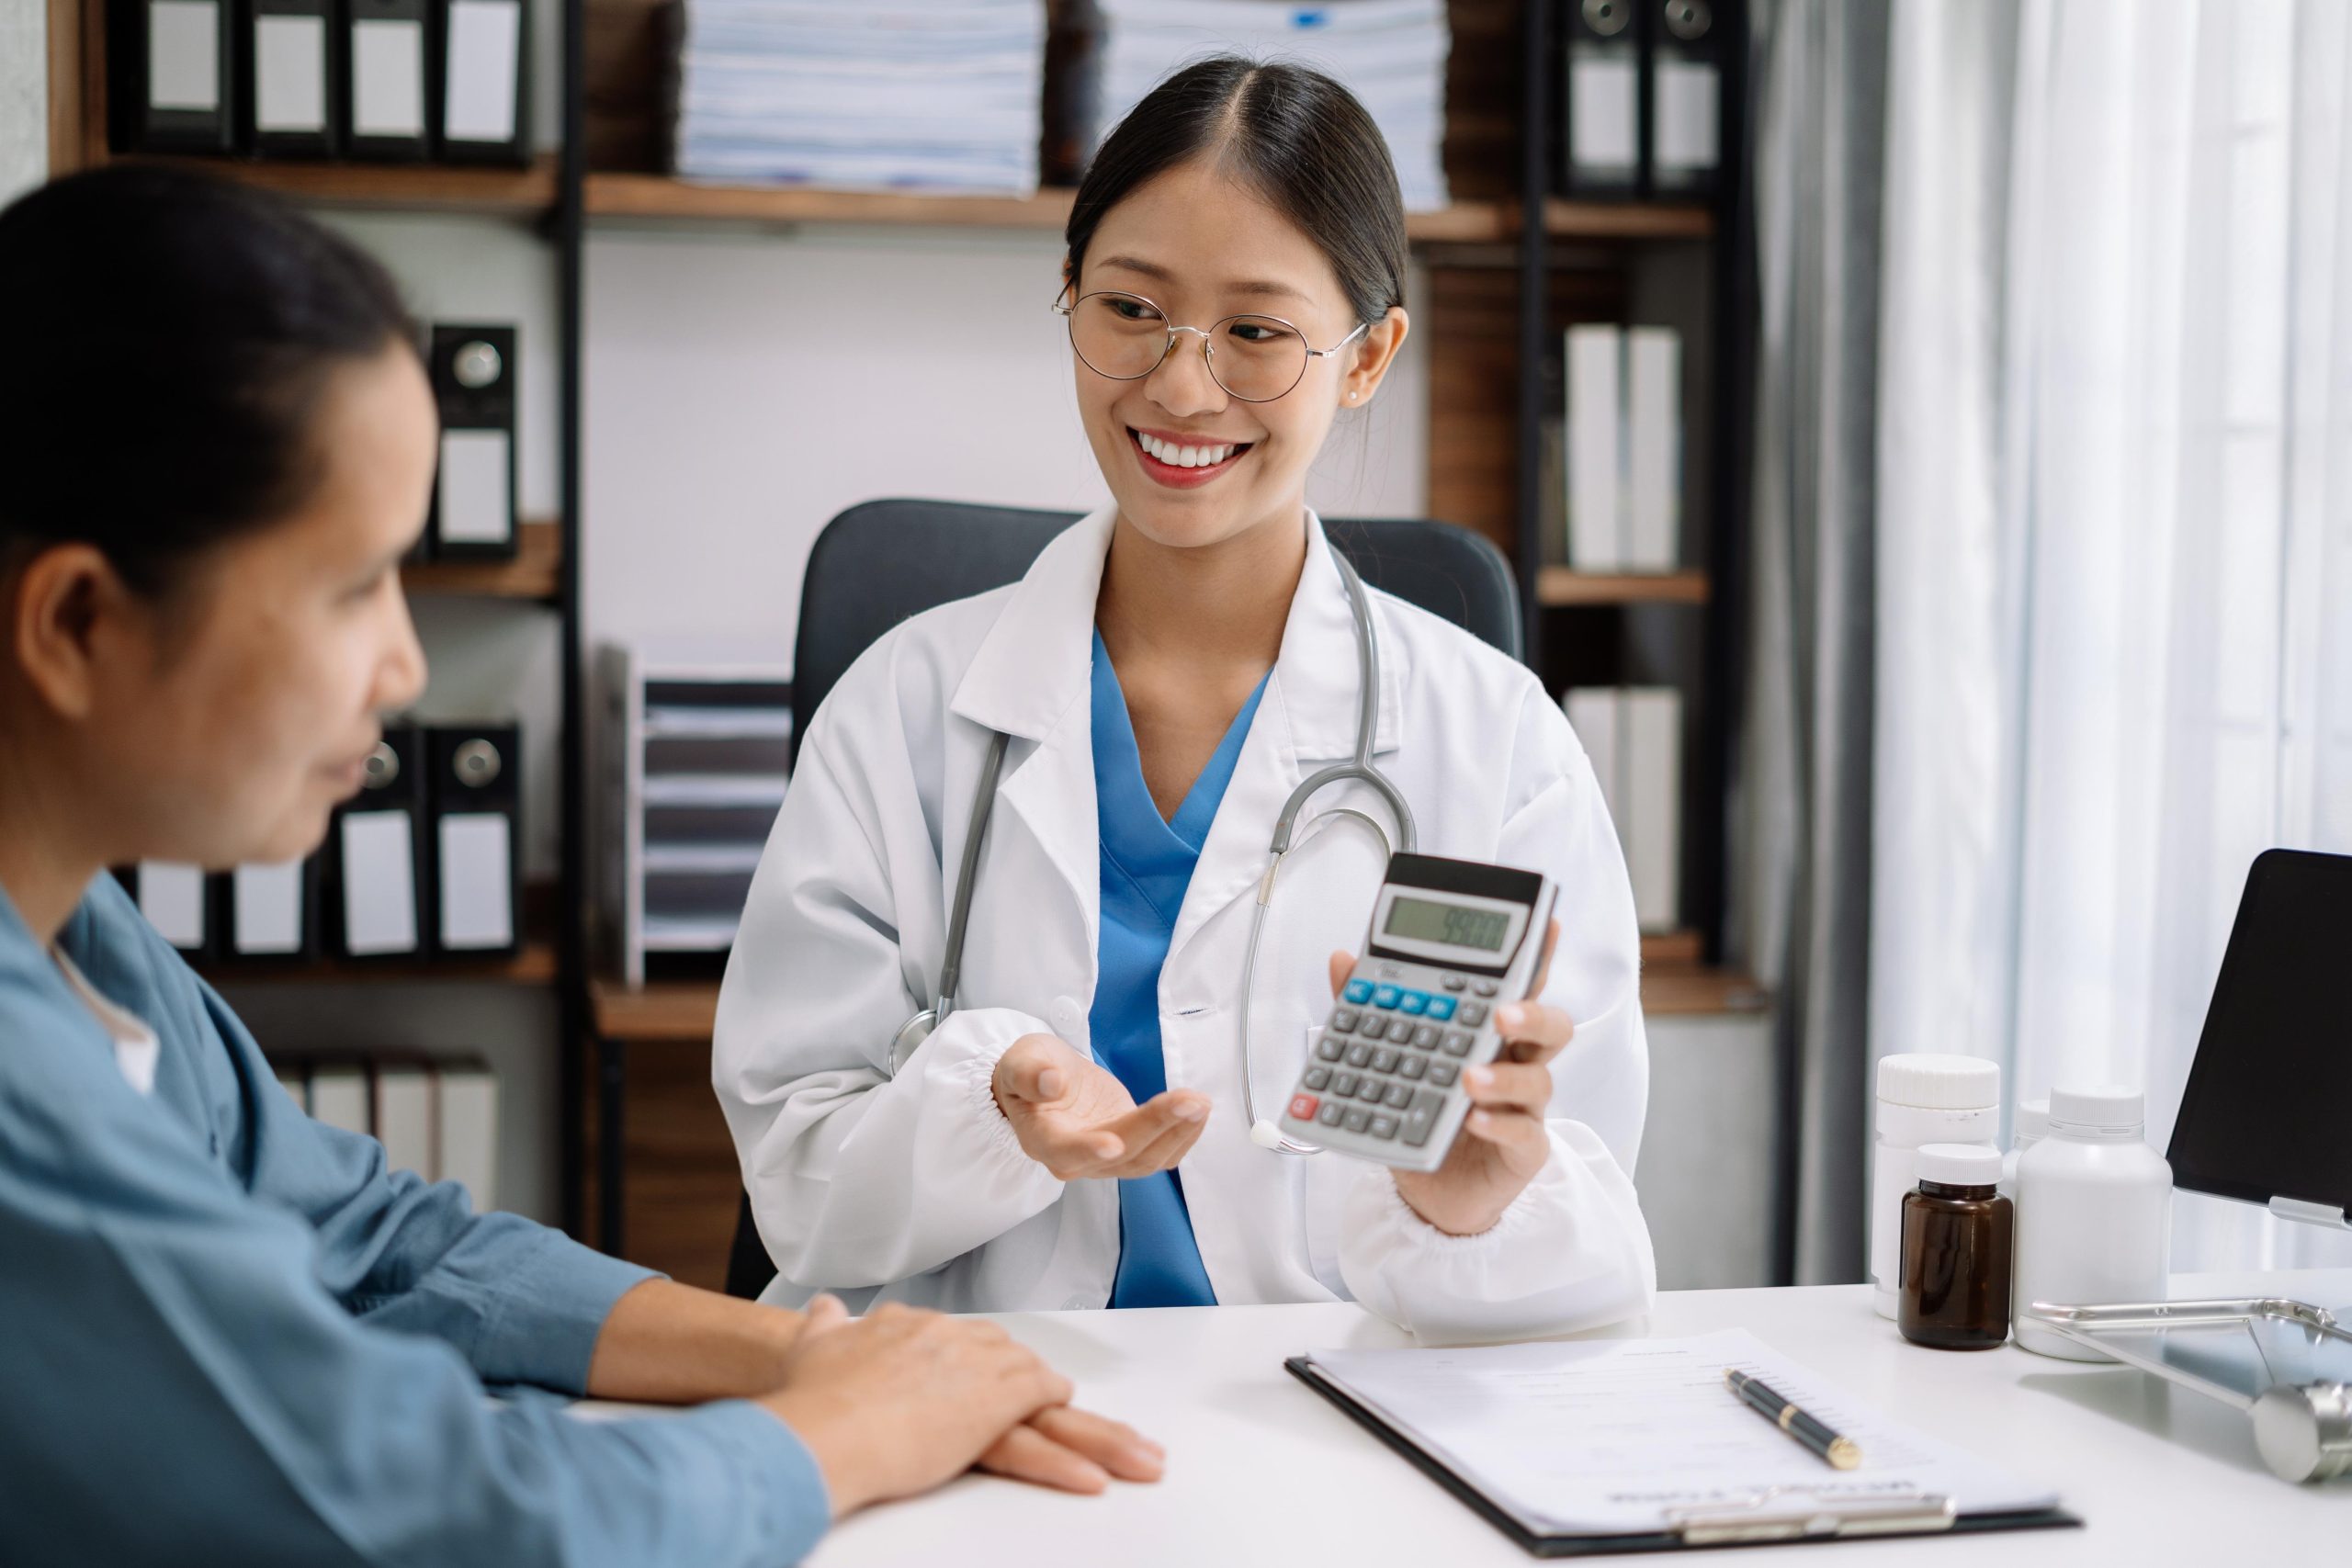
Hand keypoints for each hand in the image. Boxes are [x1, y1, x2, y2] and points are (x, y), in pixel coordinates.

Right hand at [757, 1297, 1158, 1515]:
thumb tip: (823, 1308)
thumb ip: (824, 1327)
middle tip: (1123, 1440)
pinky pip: (1041, 1431)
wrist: (814, 1423)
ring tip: (1141, 1464)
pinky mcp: (985, 1411)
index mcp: (921, 1330)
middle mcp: (957, 1343)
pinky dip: (1069, 1456)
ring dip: (1099, 1439)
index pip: (981, 1351)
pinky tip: (1095, 1478)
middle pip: (1027, 1374)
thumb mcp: (814, 1346)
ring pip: (1052, 1406)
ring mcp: (976, 1375)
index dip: (1009, 1379)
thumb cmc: (808, 1393)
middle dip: (1075, 1409)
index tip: (1034, 1396)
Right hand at [991, 1032, 1208, 1179]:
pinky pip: (1160, 1154)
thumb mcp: (1021, 1060)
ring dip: (1177, 1133)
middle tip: (1190, 1101)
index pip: (1065, 1151)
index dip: (1088, 1150)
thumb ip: (1029, 1072)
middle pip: (1121, 1153)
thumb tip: (1051, 1082)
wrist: (1045, 1083)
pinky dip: (1183, 1136)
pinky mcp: (1129, 1150)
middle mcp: (1074, 1159)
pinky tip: (1198, 1111)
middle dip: (1157, 1126)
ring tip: (1201, 1102)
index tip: (1114, 1144)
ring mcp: (1105, 1160)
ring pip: (1146, 1159)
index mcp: (1041, 1138)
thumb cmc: (1031, 1070)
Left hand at [1328, 919, 1569, 1236]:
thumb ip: (1372, 1008)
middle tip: (1500, 1012)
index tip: (1546, 925)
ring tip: (1468, 1078)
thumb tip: (1343, 960)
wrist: (1429, 1192)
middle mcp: (1514, 1064)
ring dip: (1505, 1077)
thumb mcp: (1392, 1057)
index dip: (1537, 958)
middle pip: (1549, 1026)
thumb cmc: (1424, 1115)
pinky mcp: (1522, 1151)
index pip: (1519, 987)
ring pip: (1539, 1080)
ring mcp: (1522, 1108)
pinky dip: (1499, 1125)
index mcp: (1489, 1032)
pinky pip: (1524, 1135)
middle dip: (1529, 1013)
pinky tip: (1473, 1119)